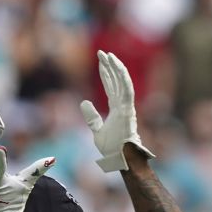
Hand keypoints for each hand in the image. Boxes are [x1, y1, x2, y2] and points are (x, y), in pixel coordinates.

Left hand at [80, 50, 154, 172]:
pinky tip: (117, 66)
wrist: (120, 158)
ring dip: (116, 68)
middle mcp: (123, 105)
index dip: (106, 73)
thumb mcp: (96, 130)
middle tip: (102, 53)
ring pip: (123, 81)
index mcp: (116, 108)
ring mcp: (127, 106)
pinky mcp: (128, 109)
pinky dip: (123, 77)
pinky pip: (127, 90)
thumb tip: (83, 102)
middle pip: (116, 80)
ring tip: (107, 55)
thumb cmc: (111, 149)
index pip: (111, 86)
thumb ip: (91, 116)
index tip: (101, 61)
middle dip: (109, 66)